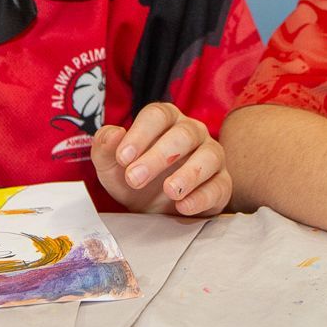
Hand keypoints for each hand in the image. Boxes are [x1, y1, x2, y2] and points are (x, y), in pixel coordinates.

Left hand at [91, 103, 230, 216]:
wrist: (153, 211)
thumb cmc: (134, 178)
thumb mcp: (111, 165)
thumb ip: (105, 147)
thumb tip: (114, 134)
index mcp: (165, 121)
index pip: (158, 115)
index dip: (140, 134)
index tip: (122, 158)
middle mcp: (192, 133)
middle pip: (184, 134)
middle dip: (159, 156)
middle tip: (135, 178)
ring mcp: (211, 156)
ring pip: (209, 156)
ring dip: (189, 174)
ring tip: (169, 191)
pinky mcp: (221, 184)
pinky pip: (219, 186)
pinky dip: (203, 197)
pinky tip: (183, 207)